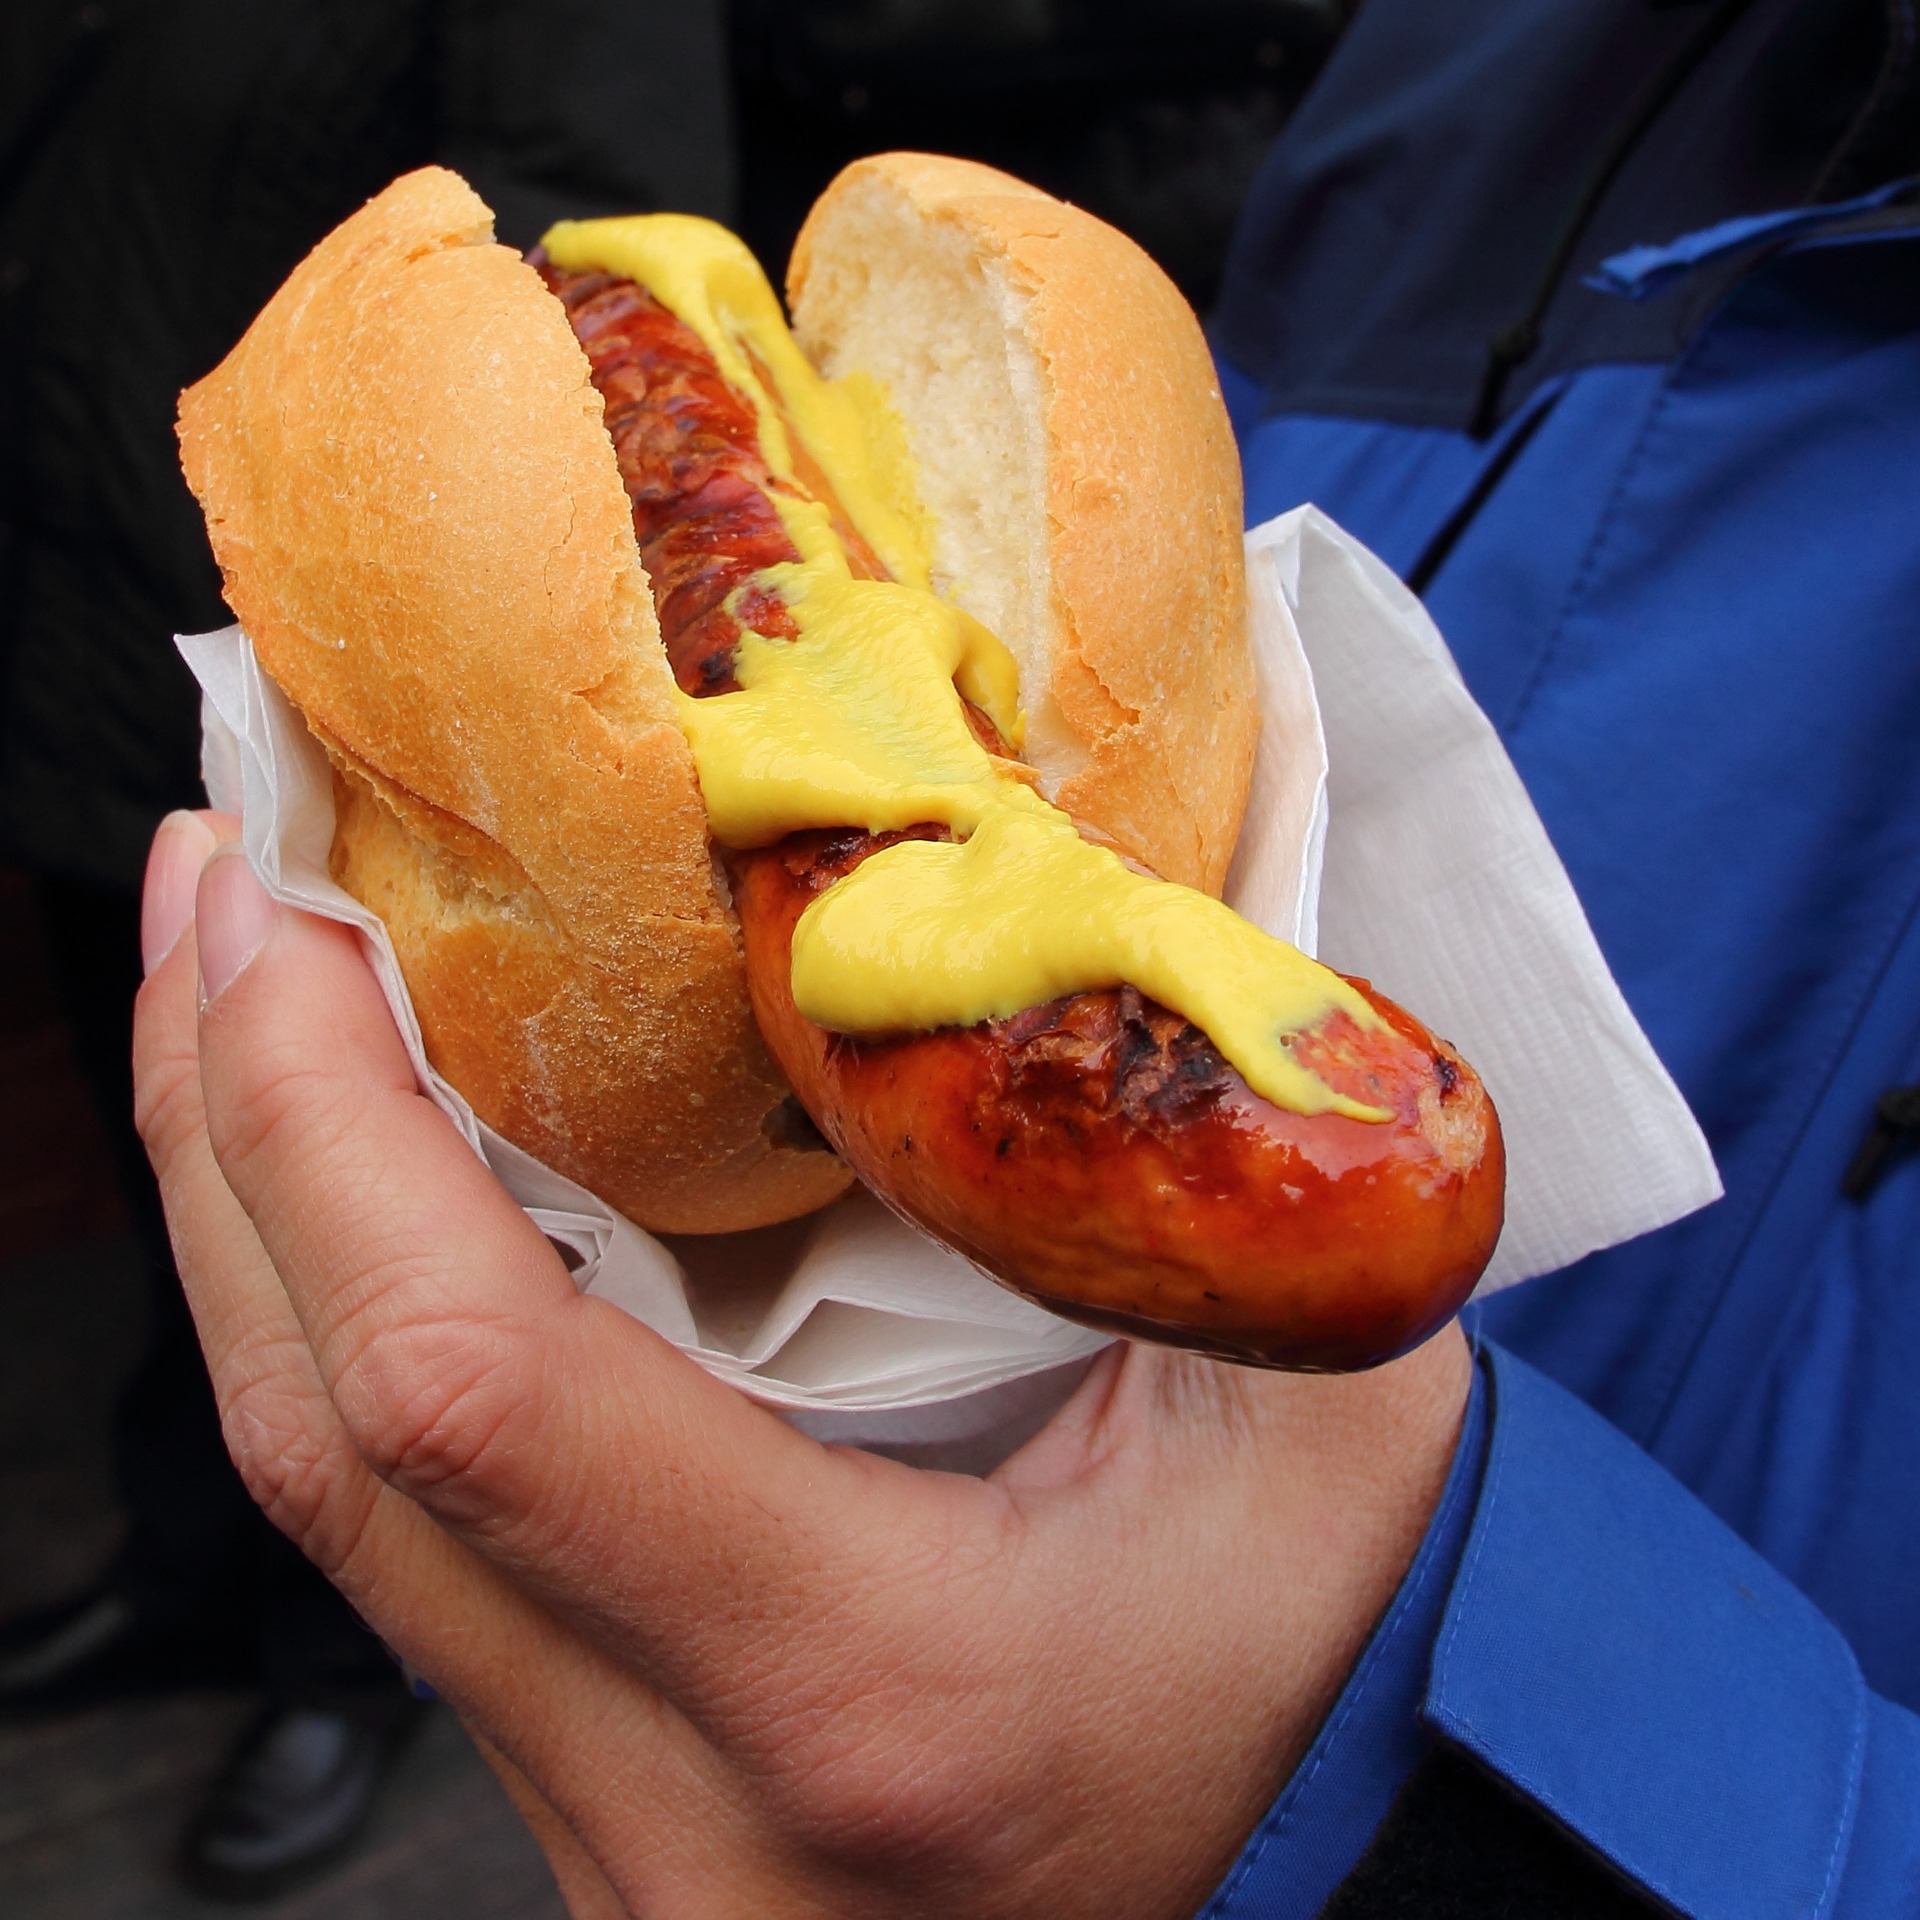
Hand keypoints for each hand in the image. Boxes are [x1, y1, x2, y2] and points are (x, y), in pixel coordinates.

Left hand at [134, 809, 1471, 1919]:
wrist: (1295, 1864)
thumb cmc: (1317, 1653)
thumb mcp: (1319, 1417)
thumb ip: (1197, 1182)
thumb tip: (1053, 929)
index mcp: (860, 1680)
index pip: (472, 1388)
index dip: (324, 1122)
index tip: (286, 906)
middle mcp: (670, 1778)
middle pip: (323, 1431)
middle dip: (223, 1120)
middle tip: (217, 875)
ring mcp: (594, 1803)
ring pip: (314, 1491)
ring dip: (242, 1211)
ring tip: (234, 986)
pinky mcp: (577, 1763)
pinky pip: (384, 1524)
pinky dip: (326, 1316)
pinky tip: (335, 1177)